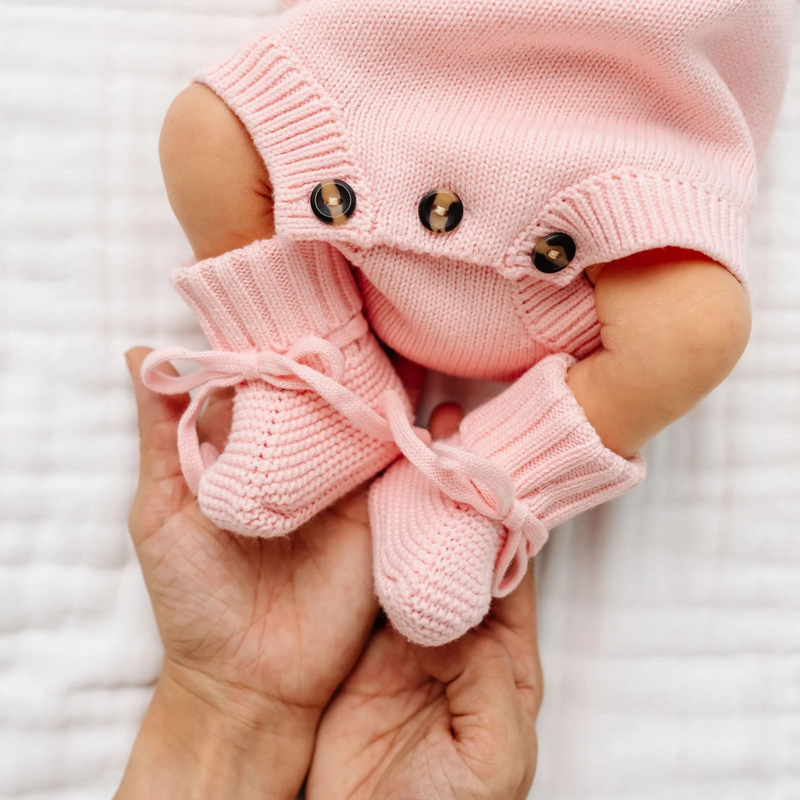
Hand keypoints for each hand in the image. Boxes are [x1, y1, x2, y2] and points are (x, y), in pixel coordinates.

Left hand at [116, 348, 424, 799]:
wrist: (248, 678)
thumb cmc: (192, 596)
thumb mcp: (161, 510)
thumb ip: (161, 435)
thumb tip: (139, 355)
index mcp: (248, 451)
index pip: (268, 378)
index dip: (279, 338)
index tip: (296, 291)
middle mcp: (300, 459)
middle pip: (324, 393)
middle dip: (340, 352)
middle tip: (357, 303)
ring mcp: (344, 485)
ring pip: (368, 420)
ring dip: (383, 384)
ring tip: (400, 337)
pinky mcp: (379, 515)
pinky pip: (404, 469)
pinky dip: (420, 436)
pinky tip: (435, 403)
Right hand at [307, 410, 542, 799]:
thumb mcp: (492, 757)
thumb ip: (490, 682)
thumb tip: (469, 614)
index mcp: (501, 657)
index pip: (510, 573)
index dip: (505, 520)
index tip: (494, 465)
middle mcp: (458, 633)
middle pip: (460, 551)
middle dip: (455, 496)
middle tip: (445, 435)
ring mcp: (407, 632)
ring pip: (414, 553)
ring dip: (412, 508)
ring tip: (404, 449)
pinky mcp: (360, 638)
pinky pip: (369, 578)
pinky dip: (368, 539)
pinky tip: (364, 499)